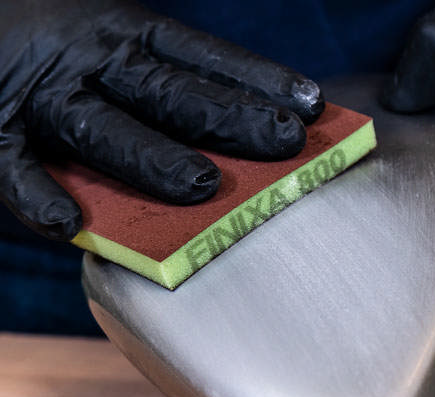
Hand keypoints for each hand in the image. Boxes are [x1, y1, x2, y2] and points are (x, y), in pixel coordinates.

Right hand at [0, 0, 323, 240]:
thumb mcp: (112, 42)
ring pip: (107, 132)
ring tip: (199, 186)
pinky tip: (68, 225)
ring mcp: (44, 98)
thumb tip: (229, 134)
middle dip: (231, 121)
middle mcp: (92, 61)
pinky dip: (38, 196)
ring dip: (154, 160)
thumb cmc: (55, 45)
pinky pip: (15, 169)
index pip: (206, 60)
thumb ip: (162, 81)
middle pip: (173, 96)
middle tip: (284, 145)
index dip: (258, 81)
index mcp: (126, 35)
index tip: (308, 107)